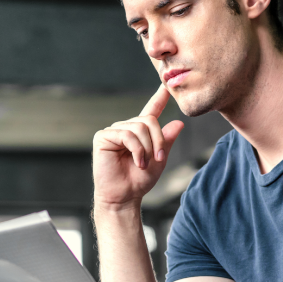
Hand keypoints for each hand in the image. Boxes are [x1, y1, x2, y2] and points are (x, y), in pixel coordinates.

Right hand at [93, 85, 183, 208]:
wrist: (125, 196)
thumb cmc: (140, 180)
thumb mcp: (159, 159)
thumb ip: (166, 141)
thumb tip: (179, 123)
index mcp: (140, 133)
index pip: (151, 110)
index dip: (159, 98)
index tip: (166, 85)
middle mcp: (127, 128)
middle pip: (149, 120)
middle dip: (158, 140)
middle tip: (159, 159)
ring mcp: (114, 131)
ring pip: (139, 127)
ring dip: (147, 148)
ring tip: (145, 164)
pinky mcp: (103, 137)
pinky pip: (127, 135)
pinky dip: (137, 150)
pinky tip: (137, 162)